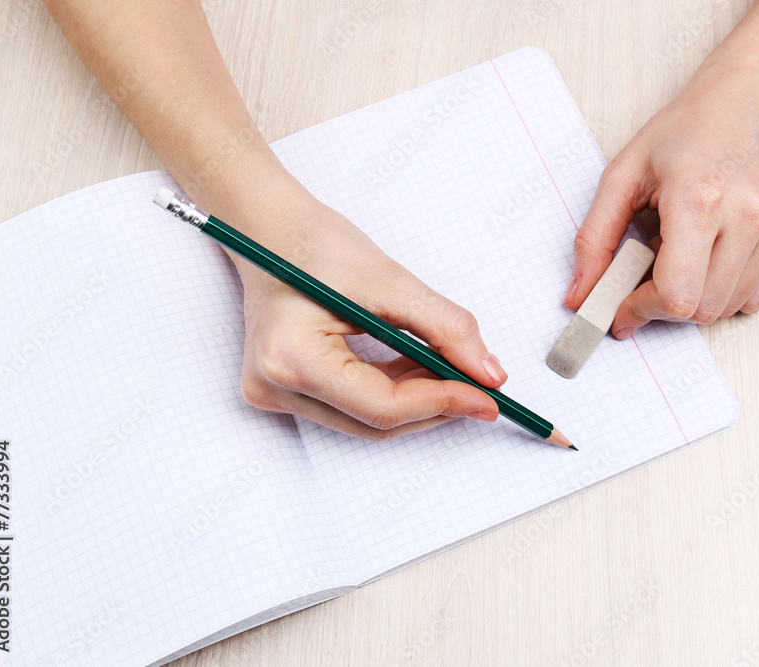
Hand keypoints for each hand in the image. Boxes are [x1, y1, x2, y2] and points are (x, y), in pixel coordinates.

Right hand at [228, 182, 505, 440]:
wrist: (269, 231)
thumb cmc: (316, 245)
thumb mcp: (391, 280)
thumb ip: (446, 328)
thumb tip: (488, 374)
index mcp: (291, 359)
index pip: (383, 406)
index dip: (443, 402)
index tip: (487, 396)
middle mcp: (274, 388)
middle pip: (376, 423)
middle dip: (435, 405)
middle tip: (481, 388)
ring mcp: (274, 395)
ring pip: (367, 421)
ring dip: (417, 400)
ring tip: (450, 370)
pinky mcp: (284, 391)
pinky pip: (353, 408)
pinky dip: (393, 391)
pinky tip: (418, 367)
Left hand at [565, 47, 758, 336]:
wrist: (755, 95)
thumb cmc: (689, 129)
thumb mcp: (624, 173)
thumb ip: (595, 238)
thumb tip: (578, 295)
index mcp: (699, 198)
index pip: (675, 294)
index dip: (641, 311)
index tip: (623, 309)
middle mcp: (748, 215)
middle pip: (701, 309)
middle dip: (663, 308)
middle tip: (646, 281)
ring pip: (728, 307)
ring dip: (695, 299)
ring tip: (682, 256)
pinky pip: (756, 297)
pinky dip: (726, 292)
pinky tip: (712, 257)